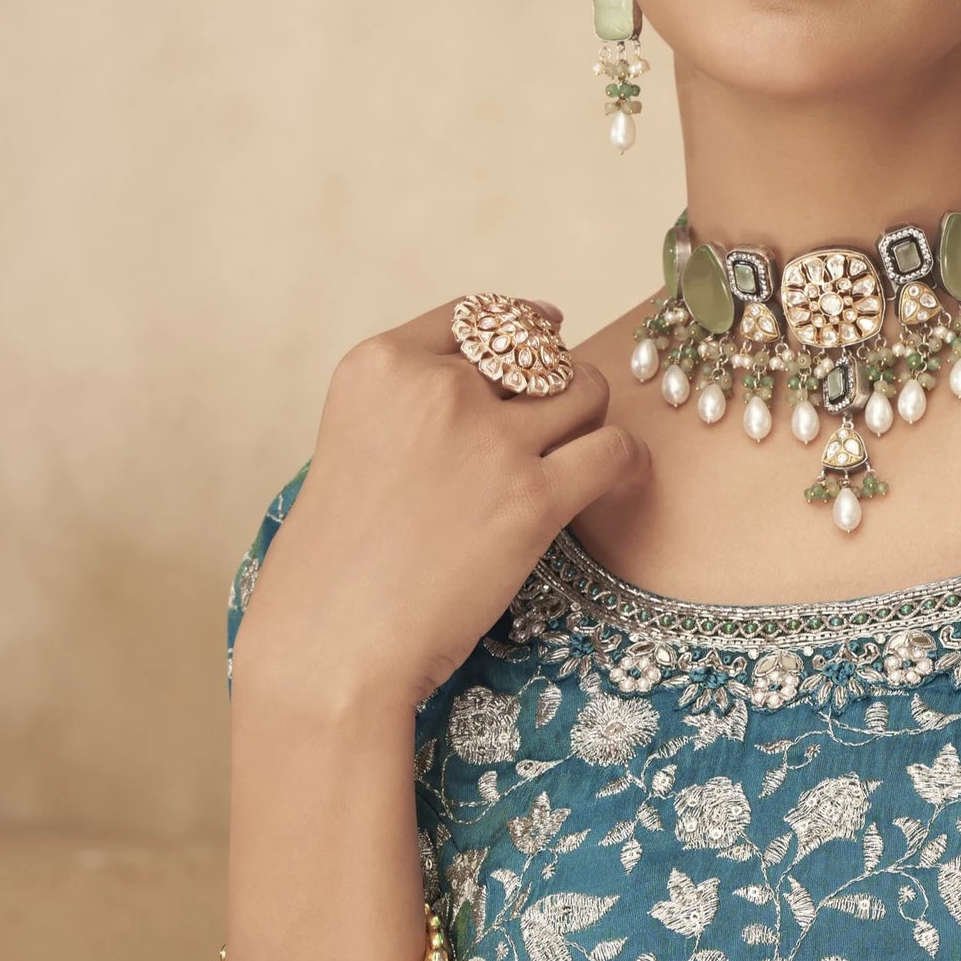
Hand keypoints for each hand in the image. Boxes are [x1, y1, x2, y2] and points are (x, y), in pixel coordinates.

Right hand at [234, 297, 647, 711]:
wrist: (332, 643)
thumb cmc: (336, 565)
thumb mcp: (352, 446)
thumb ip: (411, 407)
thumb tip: (496, 386)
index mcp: (380, 365)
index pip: (477, 317)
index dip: (519, 331)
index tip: (544, 339)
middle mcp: (437, 387)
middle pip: (538, 353)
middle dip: (552, 384)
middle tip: (551, 424)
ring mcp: (489, 440)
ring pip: (586, 390)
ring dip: (591, 418)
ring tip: (578, 453)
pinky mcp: (534, 498)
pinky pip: (616, 449)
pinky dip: (629, 461)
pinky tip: (622, 476)